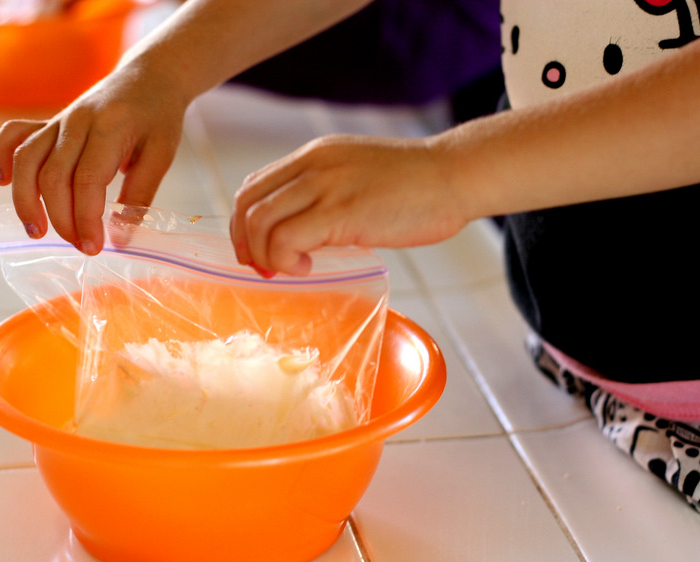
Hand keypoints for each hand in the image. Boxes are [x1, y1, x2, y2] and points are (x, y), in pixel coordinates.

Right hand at [0, 54, 188, 253]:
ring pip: (27, 159)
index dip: (86, 218)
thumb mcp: (161, 156)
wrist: (150, 76)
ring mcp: (59, 120)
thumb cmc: (158, 117)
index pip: (87, 180)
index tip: (94, 247)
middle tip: (81, 247)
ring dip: (25, 199)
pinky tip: (1, 182)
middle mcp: (76, 122)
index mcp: (109, 128)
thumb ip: (140, 196)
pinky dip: (1, 156)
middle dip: (61, 218)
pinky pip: (15, 135)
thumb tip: (120, 239)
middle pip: (53, 175)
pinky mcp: (49, 122)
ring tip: (36, 231)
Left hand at [230, 134, 469, 276]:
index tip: (260, 251)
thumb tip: (307, 231)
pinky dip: (285, 259)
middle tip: (265, 268)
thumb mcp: (358, 177)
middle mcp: (312, 165)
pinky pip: (287, 238)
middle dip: (246, 243)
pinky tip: (307, 267)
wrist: (454, 174)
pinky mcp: (341, 211)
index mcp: (314, 155)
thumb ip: (329, 194)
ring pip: (260, 221)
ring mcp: (325, 185)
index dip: (245, 223)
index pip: (254, 186)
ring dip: (264, 254)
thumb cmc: (416, 184)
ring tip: (291, 268)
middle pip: (248, 203)